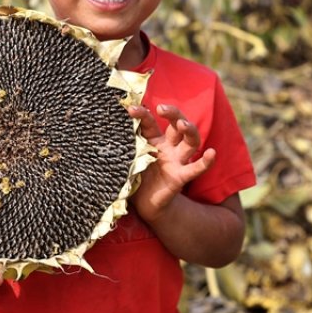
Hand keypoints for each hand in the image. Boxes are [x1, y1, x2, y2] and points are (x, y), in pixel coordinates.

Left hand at [127, 104, 216, 222]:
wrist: (144, 204)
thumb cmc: (136, 178)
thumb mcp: (126, 160)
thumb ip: (121, 147)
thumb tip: (99, 133)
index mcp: (153, 140)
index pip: (150, 122)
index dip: (142, 113)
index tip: (130, 108)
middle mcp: (168, 147)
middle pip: (177, 125)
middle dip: (173, 113)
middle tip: (162, 108)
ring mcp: (177, 161)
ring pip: (191, 141)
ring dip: (189, 130)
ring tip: (183, 124)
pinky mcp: (181, 177)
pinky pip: (195, 169)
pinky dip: (205, 162)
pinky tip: (211, 153)